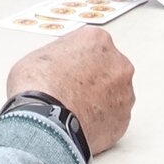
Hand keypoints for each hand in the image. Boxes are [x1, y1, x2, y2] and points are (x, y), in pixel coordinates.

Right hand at [6, 29, 134, 156]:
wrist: (45, 121)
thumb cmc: (39, 87)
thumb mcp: (38, 55)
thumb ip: (59, 57)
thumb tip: (57, 68)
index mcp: (97, 40)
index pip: (92, 45)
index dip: (78, 60)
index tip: (70, 70)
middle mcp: (118, 63)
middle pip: (108, 68)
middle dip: (94, 79)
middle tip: (73, 90)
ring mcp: (124, 93)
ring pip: (115, 94)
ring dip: (101, 100)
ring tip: (76, 109)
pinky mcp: (124, 119)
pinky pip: (114, 118)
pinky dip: (102, 121)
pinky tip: (83, 123)